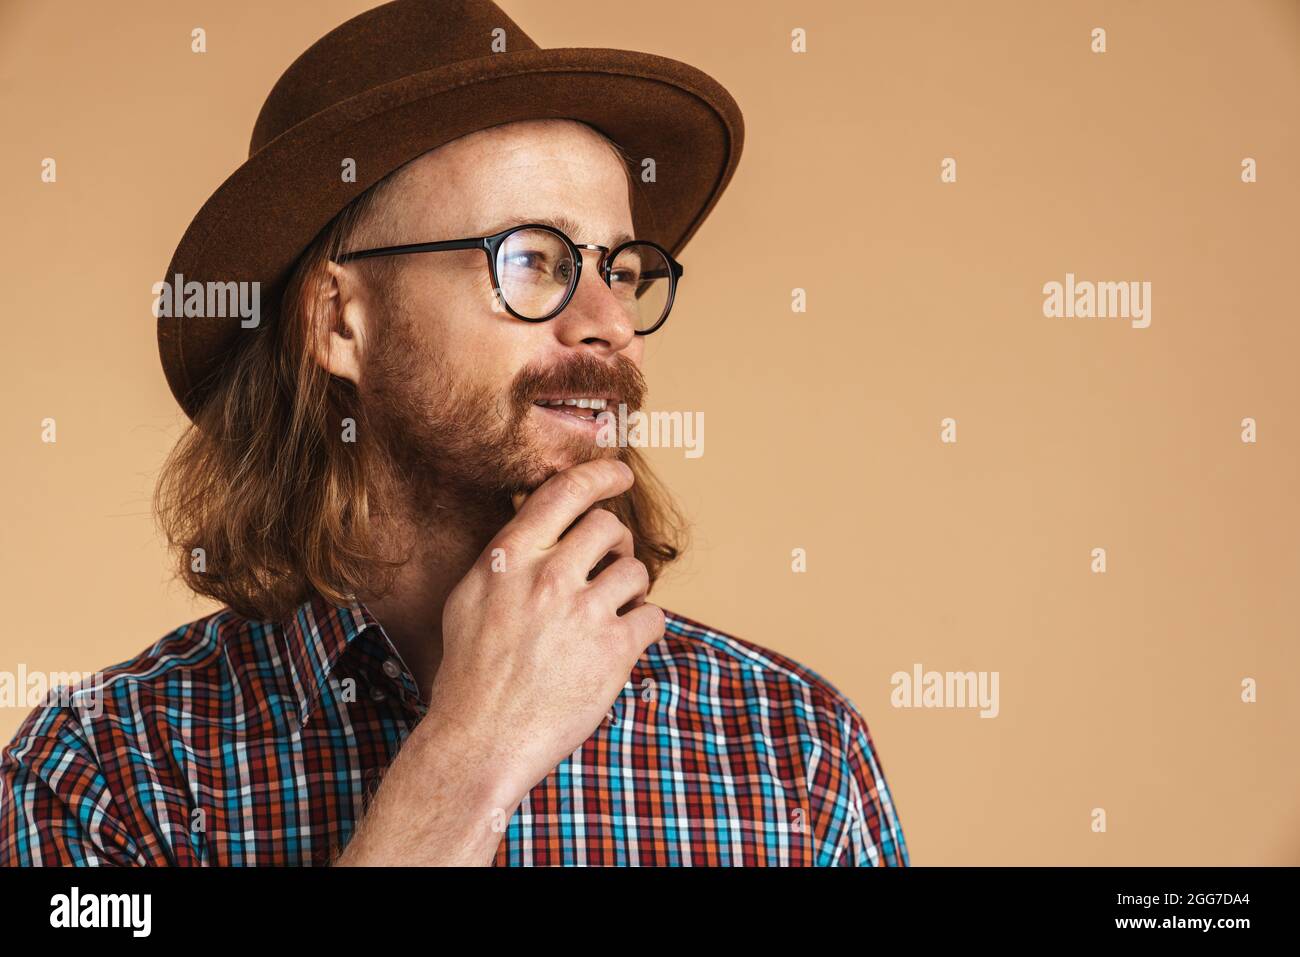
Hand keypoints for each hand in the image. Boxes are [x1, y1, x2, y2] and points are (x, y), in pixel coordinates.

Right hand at [431, 457, 664, 809]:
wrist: (480, 740)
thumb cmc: (470, 672)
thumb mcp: (470, 597)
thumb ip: (507, 557)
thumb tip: (542, 524)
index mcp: (510, 558)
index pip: (565, 491)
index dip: (600, 474)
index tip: (619, 472)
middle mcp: (548, 576)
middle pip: (609, 527)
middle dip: (617, 542)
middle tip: (611, 564)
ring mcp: (583, 613)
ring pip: (635, 570)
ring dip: (631, 588)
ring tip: (613, 612)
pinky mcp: (614, 651)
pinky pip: (653, 616)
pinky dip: (644, 626)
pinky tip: (624, 642)